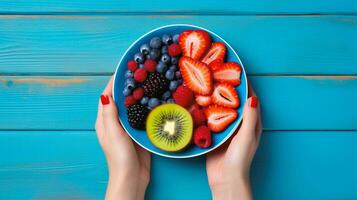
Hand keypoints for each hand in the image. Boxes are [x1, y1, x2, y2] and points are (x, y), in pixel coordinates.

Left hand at [95, 76, 150, 199]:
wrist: (132, 178)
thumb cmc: (119, 157)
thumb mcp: (113, 133)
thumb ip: (109, 114)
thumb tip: (105, 94)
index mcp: (104, 121)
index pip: (107, 96)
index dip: (114, 82)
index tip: (124, 69)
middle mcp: (115, 122)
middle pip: (121, 99)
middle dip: (128, 86)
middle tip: (139, 73)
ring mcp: (127, 127)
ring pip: (132, 106)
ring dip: (138, 95)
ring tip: (148, 82)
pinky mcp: (138, 132)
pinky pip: (141, 116)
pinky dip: (146, 107)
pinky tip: (154, 100)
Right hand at [206, 85, 261, 199]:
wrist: (225, 178)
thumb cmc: (240, 158)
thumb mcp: (247, 136)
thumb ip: (250, 117)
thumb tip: (252, 96)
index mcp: (252, 124)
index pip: (251, 100)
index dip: (246, 86)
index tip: (237, 72)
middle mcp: (240, 125)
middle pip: (235, 103)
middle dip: (228, 90)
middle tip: (218, 76)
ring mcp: (227, 130)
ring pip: (222, 110)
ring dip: (216, 99)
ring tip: (208, 86)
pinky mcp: (215, 135)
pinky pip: (211, 120)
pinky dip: (207, 111)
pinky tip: (199, 104)